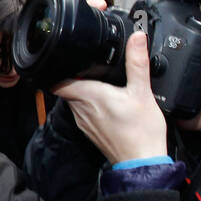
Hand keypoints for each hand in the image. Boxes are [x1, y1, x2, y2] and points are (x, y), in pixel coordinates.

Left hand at [52, 32, 166, 164]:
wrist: (142, 162)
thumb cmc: (141, 132)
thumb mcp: (142, 92)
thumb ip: (137, 62)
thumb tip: (137, 38)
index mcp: (88, 96)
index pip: (57, 80)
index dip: (58, 67)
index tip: (66, 58)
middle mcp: (80, 109)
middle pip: (66, 87)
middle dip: (75, 76)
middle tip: (89, 66)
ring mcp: (84, 122)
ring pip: (74, 100)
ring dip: (83, 91)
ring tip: (100, 82)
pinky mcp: (91, 131)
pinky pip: (83, 112)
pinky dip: (91, 105)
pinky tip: (107, 103)